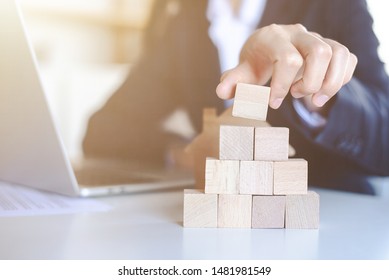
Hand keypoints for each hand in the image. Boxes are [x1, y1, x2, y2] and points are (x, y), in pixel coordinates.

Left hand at [216, 24, 357, 108]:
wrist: (270, 48)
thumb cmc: (256, 61)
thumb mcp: (244, 71)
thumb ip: (234, 81)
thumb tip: (221, 91)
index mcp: (274, 37)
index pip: (288, 59)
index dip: (282, 86)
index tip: (273, 102)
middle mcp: (298, 33)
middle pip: (320, 52)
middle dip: (310, 82)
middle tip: (295, 95)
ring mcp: (317, 38)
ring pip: (339, 53)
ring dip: (330, 82)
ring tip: (314, 99)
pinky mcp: (331, 46)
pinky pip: (348, 58)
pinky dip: (342, 78)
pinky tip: (324, 90)